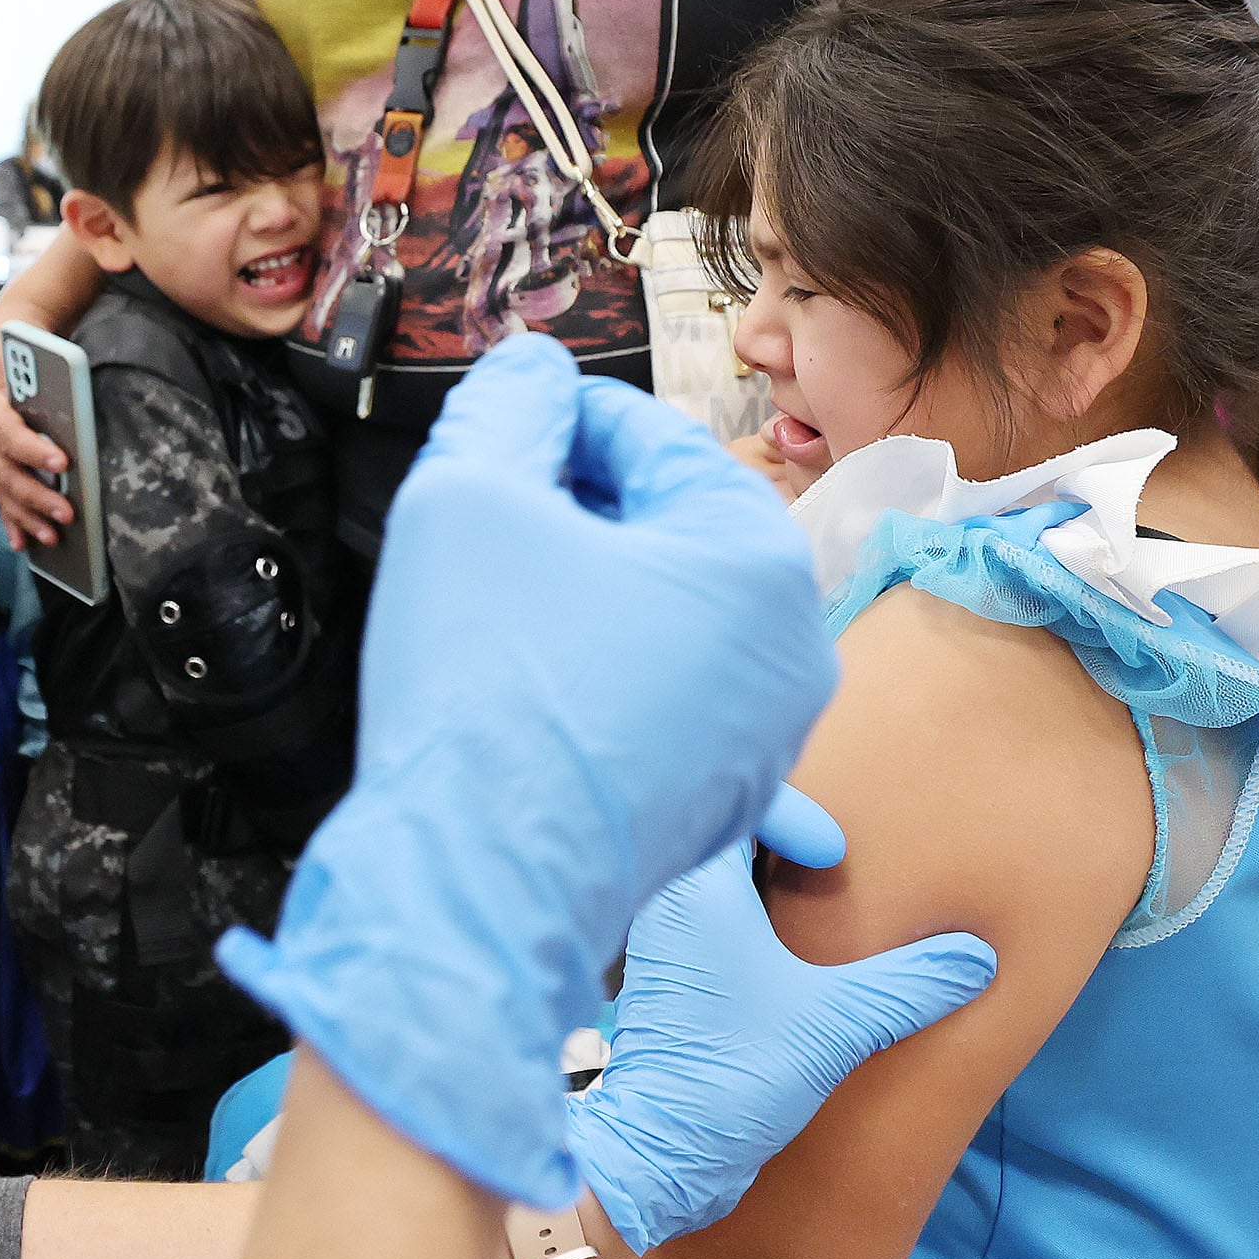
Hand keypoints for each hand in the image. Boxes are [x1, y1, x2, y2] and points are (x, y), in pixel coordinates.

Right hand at [0, 329, 70, 549]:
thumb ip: (52, 383)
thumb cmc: (29, 353)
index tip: (63, 462)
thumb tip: (79, 417)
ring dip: (26, 516)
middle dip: (36, 496)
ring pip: (0, 490)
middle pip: (4, 471)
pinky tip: (24, 544)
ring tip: (53, 538)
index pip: (7, 431)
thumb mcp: (37, 357)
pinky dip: (11, 522)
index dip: (32, 449)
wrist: (6, 347)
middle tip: (68, 514)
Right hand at [217, 335, 838, 1207]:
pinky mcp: (723, 796)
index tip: (492, 439)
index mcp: (757, 555)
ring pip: (665, 610)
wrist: (475, 883)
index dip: (551, 422)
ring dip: (587, 591)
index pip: (647, 435)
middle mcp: (793, 644)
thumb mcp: (466, 494)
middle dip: (573, 512)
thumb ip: (508, 405)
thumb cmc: (480, 692)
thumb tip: (534, 374)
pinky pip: (664, 693)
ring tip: (499, 612)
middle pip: (666, 523)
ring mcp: (767, 732)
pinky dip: (601, 670)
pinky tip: (528, 684)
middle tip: (482, 530)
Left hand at [567, 841, 994, 1254]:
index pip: (736, 801)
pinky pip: (700, 916)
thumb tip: (976, 957)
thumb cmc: (733, 1079)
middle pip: (721, 829)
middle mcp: (663, 901)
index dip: (795, 814)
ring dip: (761, 881)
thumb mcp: (837, 1024)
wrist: (662, 1157)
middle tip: (830, 863)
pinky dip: (742, 918)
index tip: (833, 856)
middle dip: (780, 839)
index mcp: (695, 889)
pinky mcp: (661, 977)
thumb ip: (909, 984)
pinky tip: (781, 956)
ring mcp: (657, 939)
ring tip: (814, 907)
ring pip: (709, 876)